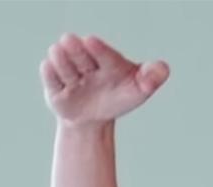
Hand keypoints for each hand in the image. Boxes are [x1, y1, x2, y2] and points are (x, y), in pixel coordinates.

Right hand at [40, 33, 168, 127]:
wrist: (94, 118)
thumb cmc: (118, 98)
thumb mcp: (138, 91)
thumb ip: (151, 78)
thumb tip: (163, 68)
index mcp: (108, 59)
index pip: (104, 54)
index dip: (98, 49)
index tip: (90, 41)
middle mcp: (86, 61)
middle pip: (78, 53)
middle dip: (76, 51)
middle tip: (72, 47)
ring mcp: (69, 72)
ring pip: (60, 63)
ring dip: (64, 66)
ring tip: (74, 78)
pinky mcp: (54, 86)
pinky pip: (49, 77)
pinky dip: (50, 75)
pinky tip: (53, 71)